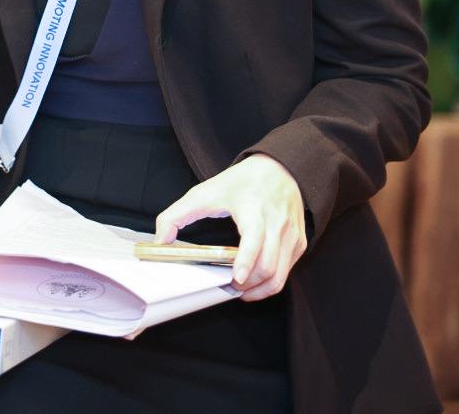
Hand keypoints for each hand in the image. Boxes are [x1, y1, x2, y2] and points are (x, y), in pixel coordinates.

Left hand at [153, 155, 307, 301]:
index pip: (254, 238)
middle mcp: (276, 222)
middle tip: (229, 287)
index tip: (237, 277)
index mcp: (252, 208)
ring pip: (279, 275)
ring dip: (258, 289)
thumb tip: (160, 240)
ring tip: (240, 289)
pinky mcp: (299, 243)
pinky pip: (286, 272)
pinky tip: (254, 281)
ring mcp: (291, 235)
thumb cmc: (242, 182)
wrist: (280, 168)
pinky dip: (269, 282)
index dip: (246, 261)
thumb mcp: (205, 191)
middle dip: (248, 284)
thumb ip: (176, 215)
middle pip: (268, 266)